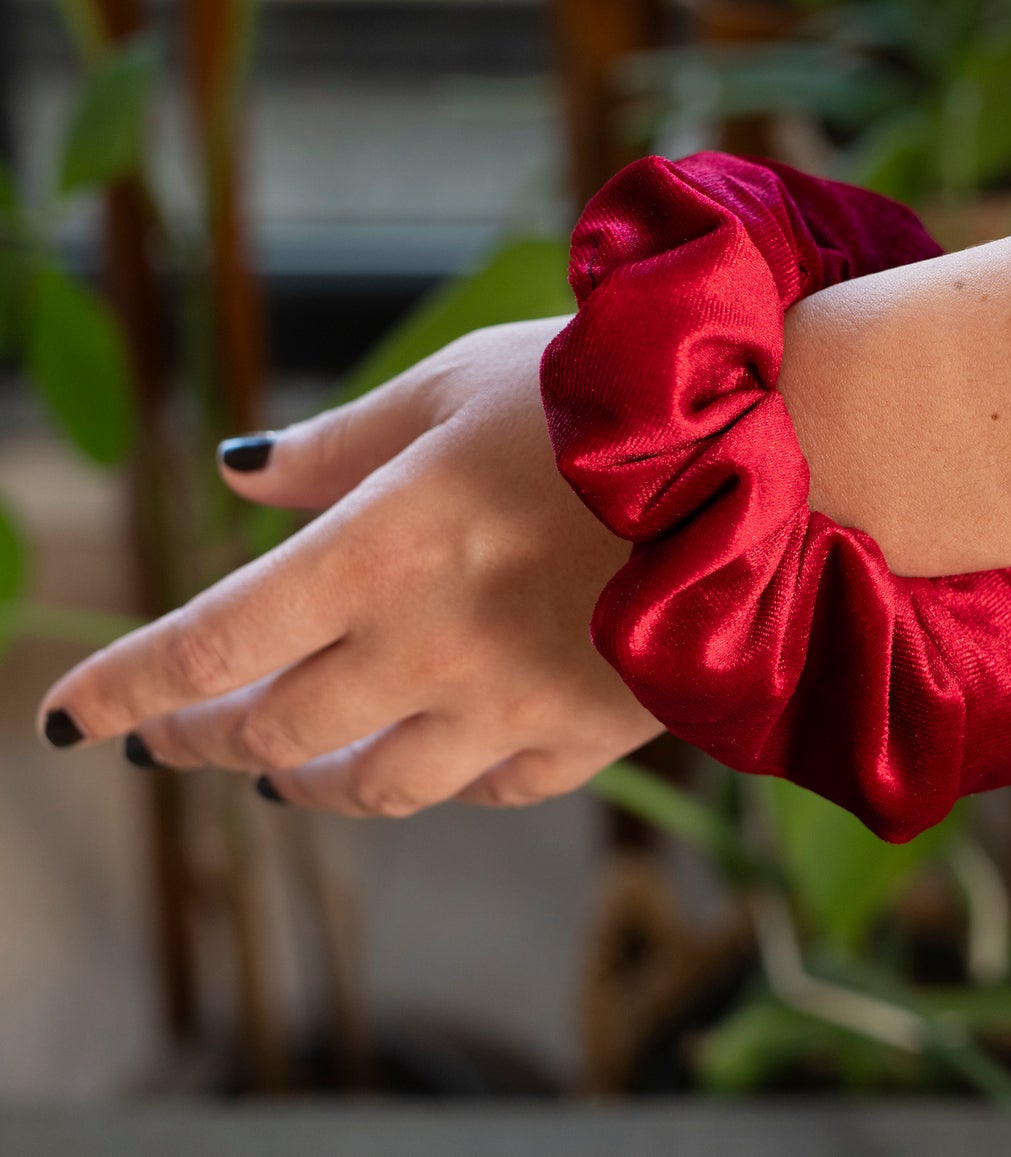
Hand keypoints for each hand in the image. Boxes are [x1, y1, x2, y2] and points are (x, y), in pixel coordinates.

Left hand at [36, 317, 662, 814]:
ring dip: (305, 784)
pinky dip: (437, 778)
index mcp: (383, 549)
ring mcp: (511, 705)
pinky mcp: (586, 735)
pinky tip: (427, 754)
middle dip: (200, 738)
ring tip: (280, 773)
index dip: (124, 686)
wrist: (774, 460)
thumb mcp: (455, 387)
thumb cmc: (608, 400)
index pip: (210, 642)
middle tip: (170, 734)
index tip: (70, 719)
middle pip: (272, 733)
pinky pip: (486, 788)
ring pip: (371, 788)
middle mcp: (431, 647)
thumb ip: (338, 443)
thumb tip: (239, 473)